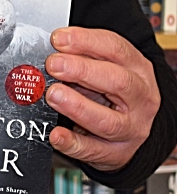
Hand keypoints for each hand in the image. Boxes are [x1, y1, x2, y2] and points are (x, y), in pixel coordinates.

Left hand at [45, 27, 160, 170]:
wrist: (133, 125)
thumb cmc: (112, 87)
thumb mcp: (104, 65)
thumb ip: (82, 56)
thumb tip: (52, 50)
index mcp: (137, 69)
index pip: (115, 48)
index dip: (85, 41)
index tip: (58, 39)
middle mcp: (140, 98)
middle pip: (118, 81)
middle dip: (82, 70)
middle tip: (53, 65)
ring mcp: (132, 129)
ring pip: (108, 121)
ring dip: (76, 107)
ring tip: (53, 95)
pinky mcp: (118, 154)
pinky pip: (94, 150)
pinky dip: (73, 143)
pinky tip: (56, 135)